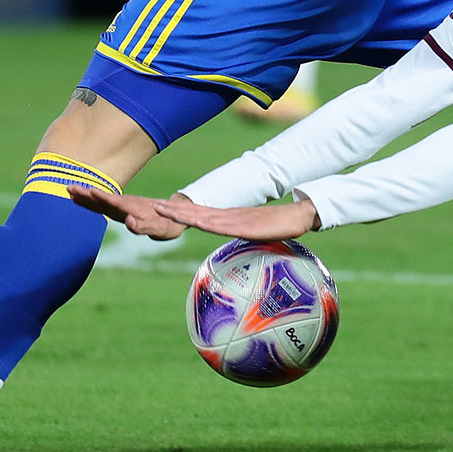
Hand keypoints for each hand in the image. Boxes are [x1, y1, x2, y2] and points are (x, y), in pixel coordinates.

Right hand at [67, 185, 190, 239]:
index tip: (89, 191)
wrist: (174, 214)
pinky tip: (81, 199)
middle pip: (102, 199)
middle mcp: (124, 205)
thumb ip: (144, 226)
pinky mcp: (120, 209)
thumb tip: (129, 222)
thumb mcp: (160, 229)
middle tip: (69, 188)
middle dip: (86, 194)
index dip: (102, 197)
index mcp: (132, 209)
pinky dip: (91, 201)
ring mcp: (121, 206)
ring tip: (69, 190)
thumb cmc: (168, 224)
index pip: (114, 202)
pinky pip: (102, 204)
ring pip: (100, 200)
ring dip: (85, 196)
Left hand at [154, 197, 319, 240]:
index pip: (199, 214)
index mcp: (228, 218)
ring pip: (205, 217)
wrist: (299, 215)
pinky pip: (223, 225)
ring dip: (184, 214)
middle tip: (154, 206)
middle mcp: (228, 216)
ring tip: (165, 211)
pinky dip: (208, 222)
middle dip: (175, 210)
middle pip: (196, 212)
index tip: (162, 209)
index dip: (181, 211)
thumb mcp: (254, 232)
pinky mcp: (246, 226)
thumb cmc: (279, 225)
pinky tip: (197, 221)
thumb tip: (235, 245)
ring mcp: (236, 219)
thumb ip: (243, 235)